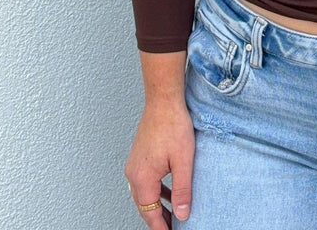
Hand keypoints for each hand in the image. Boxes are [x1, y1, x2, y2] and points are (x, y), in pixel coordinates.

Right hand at [125, 101, 194, 227]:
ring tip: (172, 217)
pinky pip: (145, 182)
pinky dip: (156, 192)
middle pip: (144, 207)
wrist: (163, 100)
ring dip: (157, 207)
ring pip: (144, 195)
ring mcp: (134, 165)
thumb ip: (182, 191)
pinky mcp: (139, 157)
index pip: (150, 214)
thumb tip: (181, 215)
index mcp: (142, 178)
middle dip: (158, 220)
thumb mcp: (183, 161)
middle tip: (173, 228)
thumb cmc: (173, 125)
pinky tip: (168, 194)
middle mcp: (133, 174)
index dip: (161, 228)